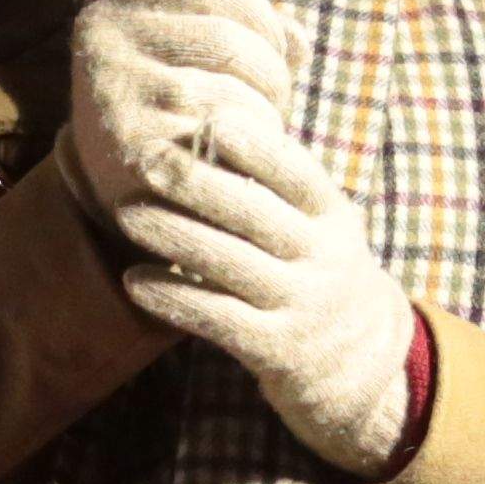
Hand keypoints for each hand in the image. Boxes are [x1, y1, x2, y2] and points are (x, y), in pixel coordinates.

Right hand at [57, 0, 303, 247]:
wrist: (108, 185)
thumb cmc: (160, 108)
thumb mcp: (181, 52)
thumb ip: (240, 29)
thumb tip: (297, 42)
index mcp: (117, 12)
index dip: (258, 13)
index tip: (272, 49)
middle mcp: (108, 47)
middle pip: (229, 40)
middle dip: (271, 74)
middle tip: (275, 103)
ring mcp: (119, 100)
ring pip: (231, 93)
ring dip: (265, 117)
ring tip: (259, 133)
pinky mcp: (135, 151)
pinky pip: (221, 141)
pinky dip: (248, 149)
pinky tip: (246, 158)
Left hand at [110, 112, 426, 471]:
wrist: (358, 363)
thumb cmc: (316, 272)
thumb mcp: (320, 226)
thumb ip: (280, 187)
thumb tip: (214, 121)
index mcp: (335, 217)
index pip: (298, 174)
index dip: (258, 147)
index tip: (212, 120)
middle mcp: (324, 259)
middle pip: (256, 214)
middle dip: (197, 183)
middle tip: (146, 158)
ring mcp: (300, 305)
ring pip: (229, 263)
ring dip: (173, 235)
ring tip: (126, 213)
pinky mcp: (274, 349)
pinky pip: (216, 318)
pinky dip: (173, 298)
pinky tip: (134, 280)